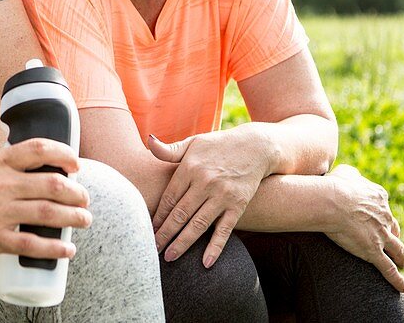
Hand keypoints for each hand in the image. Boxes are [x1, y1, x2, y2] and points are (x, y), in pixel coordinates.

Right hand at [0, 138, 91, 259]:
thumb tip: (12, 166)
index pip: (39, 149)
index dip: (64, 154)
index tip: (75, 164)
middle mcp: (1, 184)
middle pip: (53, 184)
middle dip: (78, 193)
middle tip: (85, 199)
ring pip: (48, 214)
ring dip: (74, 218)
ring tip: (84, 221)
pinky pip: (31, 244)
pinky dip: (54, 248)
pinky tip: (66, 251)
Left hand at [149, 128, 270, 266]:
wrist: (255, 147)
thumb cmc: (218, 146)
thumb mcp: (194, 143)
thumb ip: (170, 149)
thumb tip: (149, 142)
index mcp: (190, 168)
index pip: (169, 197)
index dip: (158, 215)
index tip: (148, 229)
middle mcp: (205, 182)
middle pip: (180, 213)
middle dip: (165, 233)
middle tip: (152, 249)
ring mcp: (222, 195)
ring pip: (198, 224)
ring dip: (183, 243)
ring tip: (170, 257)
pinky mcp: (238, 205)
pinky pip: (224, 230)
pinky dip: (215, 247)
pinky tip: (206, 263)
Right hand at [323, 164, 403, 292]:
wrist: (332, 201)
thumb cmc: (334, 185)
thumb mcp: (346, 172)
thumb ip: (354, 175)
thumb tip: (353, 177)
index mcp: (379, 197)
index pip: (384, 208)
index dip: (382, 215)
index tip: (378, 219)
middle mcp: (384, 216)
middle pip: (394, 228)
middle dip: (394, 235)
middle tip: (392, 241)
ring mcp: (381, 235)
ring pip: (397, 249)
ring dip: (401, 257)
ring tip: (402, 263)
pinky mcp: (373, 251)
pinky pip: (388, 270)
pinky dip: (397, 281)